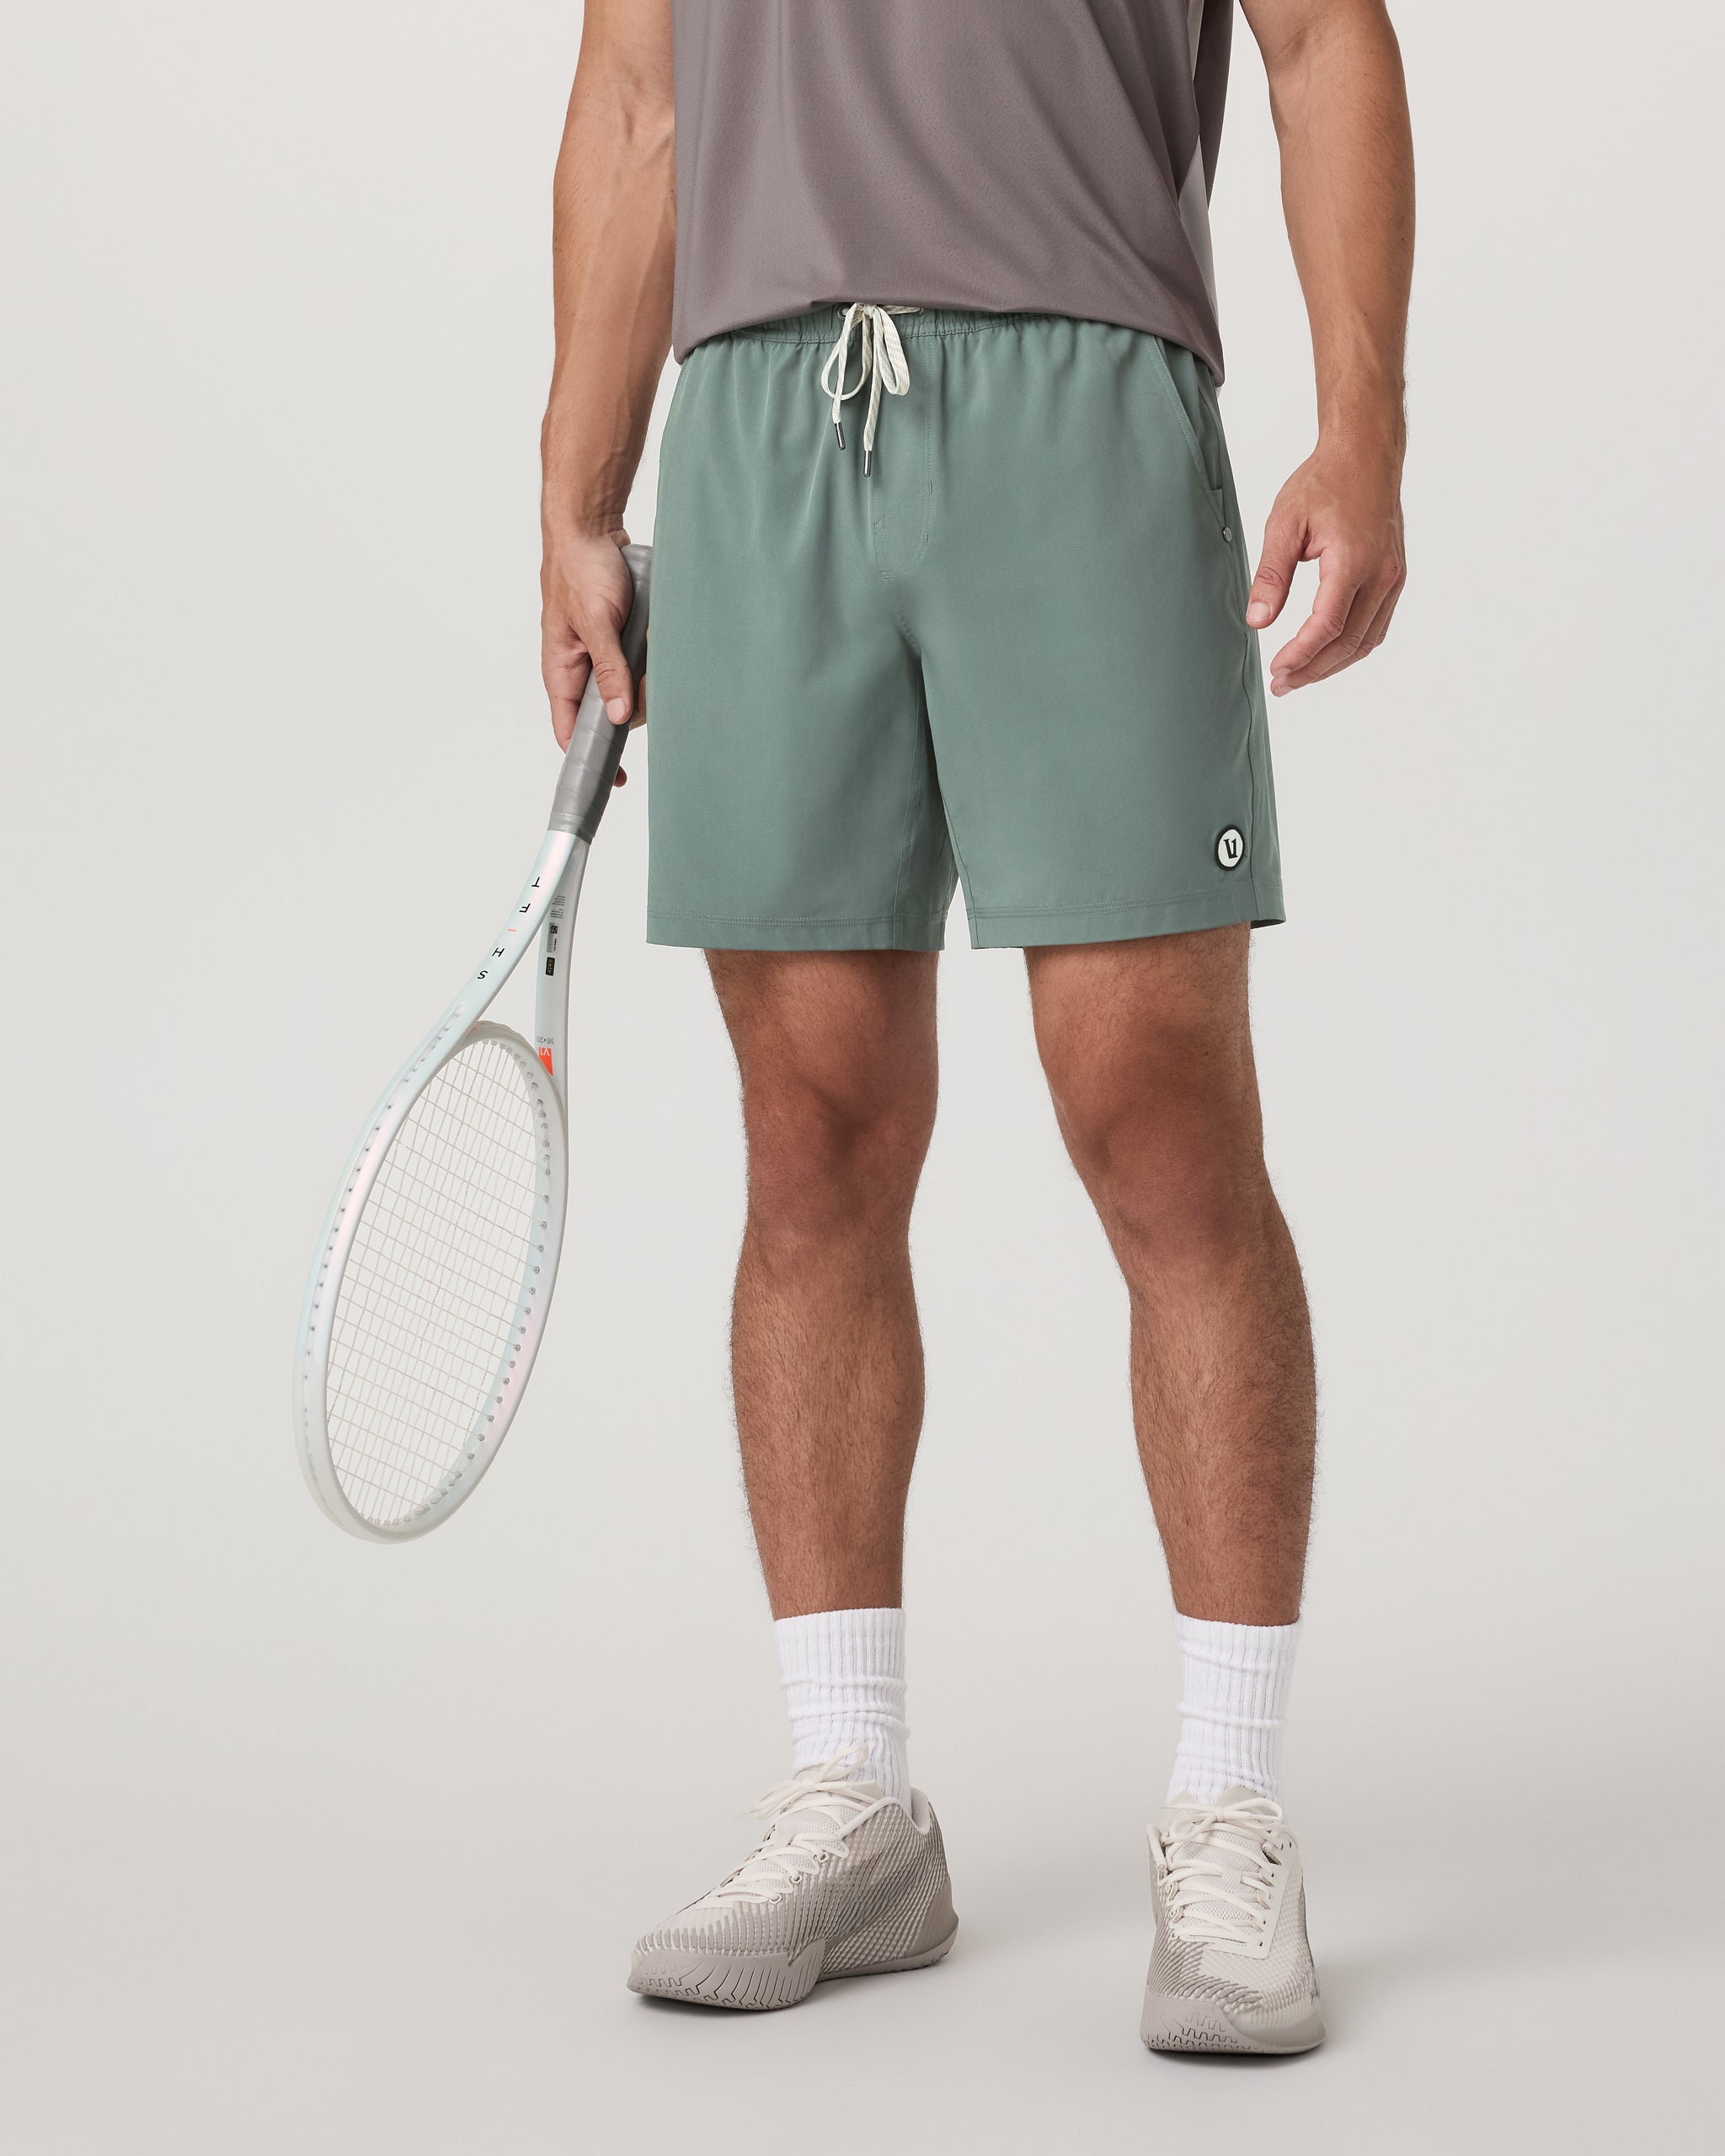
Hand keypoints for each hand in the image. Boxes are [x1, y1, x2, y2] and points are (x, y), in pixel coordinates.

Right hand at [540, 528, 644, 751]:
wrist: (591, 526)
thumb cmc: (582, 568)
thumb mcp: (597, 622)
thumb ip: (608, 670)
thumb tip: (618, 716)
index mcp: (561, 670)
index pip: (570, 730)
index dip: (591, 757)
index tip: (617, 777)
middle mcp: (578, 668)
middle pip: (607, 713)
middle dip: (632, 708)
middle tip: (651, 687)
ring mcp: (598, 655)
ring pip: (626, 690)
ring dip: (644, 680)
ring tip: (652, 651)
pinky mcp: (617, 640)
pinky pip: (635, 665)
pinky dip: (649, 662)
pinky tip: (656, 645)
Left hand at [1246, 430, 1405, 694]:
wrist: (1366, 453)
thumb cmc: (1324, 481)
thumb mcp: (1285, 523)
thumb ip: (1271, 575)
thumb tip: (1258, 621)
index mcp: (1353, 560)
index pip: (1327, 625)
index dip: (1301, 654)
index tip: (1276, 669)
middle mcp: (1382, 573)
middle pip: (1349, 643)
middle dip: (1313, 669)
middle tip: (1281, 685)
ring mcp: (1393, 577)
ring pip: (1367, 640)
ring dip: (1333, 664)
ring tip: (1299, 676)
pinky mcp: (1395, 576)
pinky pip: (1376, 626)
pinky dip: (1352, 647)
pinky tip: (1326, 654)